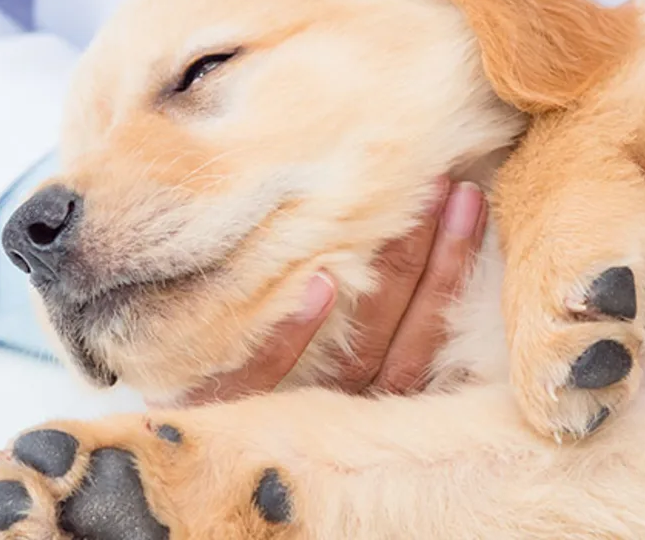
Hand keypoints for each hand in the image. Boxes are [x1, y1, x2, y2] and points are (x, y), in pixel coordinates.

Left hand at [162, 180, 486, 405]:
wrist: (175, 459)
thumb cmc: (260, 387)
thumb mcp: (320, 362)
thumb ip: (364, 317)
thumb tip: (407, 220)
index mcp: (372, 396)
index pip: (431, 333)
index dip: (453, 268)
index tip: (468, 198)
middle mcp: (346, 410)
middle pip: (408, 335)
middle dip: (436, 259)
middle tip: (453, 185)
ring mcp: (293, 414)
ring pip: (357, 351)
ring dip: (390, 278)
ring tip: (407, 208)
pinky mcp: (227, 411)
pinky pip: (265, 375)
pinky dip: (294, 334)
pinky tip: (317, 283)